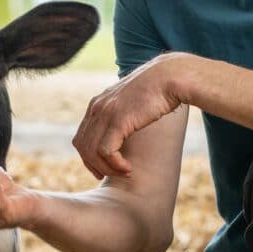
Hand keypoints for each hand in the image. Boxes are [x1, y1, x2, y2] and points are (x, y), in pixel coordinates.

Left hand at [72, 53, 187, 178]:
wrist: (171, 76)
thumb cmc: (158, 91)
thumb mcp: (132, 103)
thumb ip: (122, 114)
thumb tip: (124, 130)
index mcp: (97, 104)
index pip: (81, 137)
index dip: (89, 157)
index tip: (104, 168)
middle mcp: (96, 107)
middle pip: (82, 146)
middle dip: (94, 166)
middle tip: (113, 175)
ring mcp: (105, 113)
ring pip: (91, 152)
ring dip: (107, 168)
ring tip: (125, 172)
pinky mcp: (118, 119)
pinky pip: (105, 151)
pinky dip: (115, 165)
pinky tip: (128, 168)